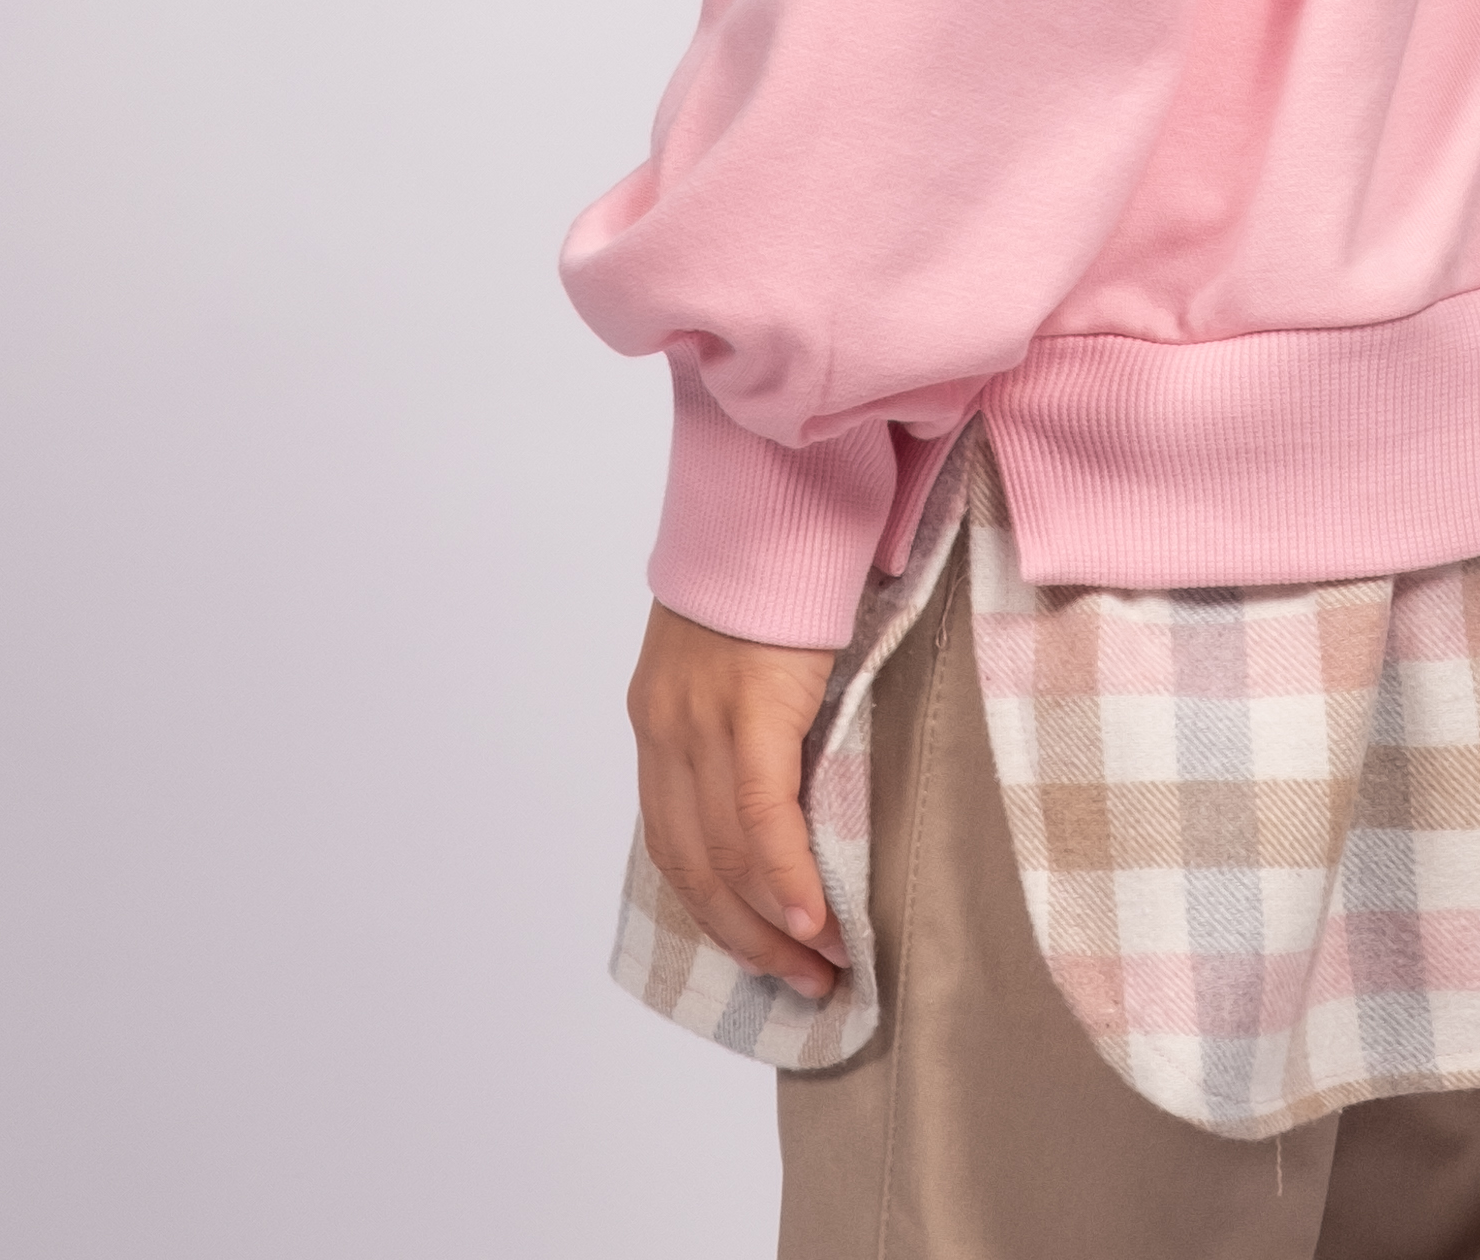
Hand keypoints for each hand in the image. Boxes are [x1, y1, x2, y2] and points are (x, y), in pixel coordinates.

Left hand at [628, 603, 844, 995]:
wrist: (775, 496)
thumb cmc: (775, 572)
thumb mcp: (737, 658)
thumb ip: (744, 723)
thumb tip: (789, 795)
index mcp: (657, 721)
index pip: (673, 843)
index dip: (716, 910)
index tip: (763, 952)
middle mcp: (665, 729)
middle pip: (692, 865)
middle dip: (746, 937)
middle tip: (801, 983)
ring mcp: (701, 721)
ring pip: (723, 855)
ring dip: (772, 926)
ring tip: (821, 968)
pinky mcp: (748, 707)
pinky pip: (759, 815)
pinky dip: (783, 877)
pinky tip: (813, 920)